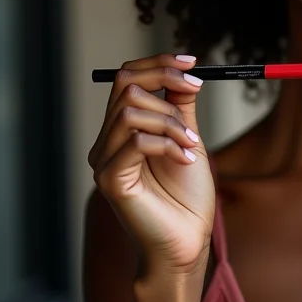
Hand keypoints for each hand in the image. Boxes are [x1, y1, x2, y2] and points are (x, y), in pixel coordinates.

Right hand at [87, 53, 214, 275]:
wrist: (187, 240)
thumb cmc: (186, 195)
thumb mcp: (188, 138)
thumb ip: (180, 107)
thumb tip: (184, 72)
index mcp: (123, 129)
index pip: (127, 77)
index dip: (158, 63)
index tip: (192, 60)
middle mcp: (107, 141)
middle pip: (126, 84)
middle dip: (166, 82)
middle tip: (197, 89)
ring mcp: (104, 160)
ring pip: (131, 111)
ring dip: (171, 121)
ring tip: (192, 145)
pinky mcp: (110, 180)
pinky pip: (136, 142)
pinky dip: (168, 144)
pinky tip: (187, 160)